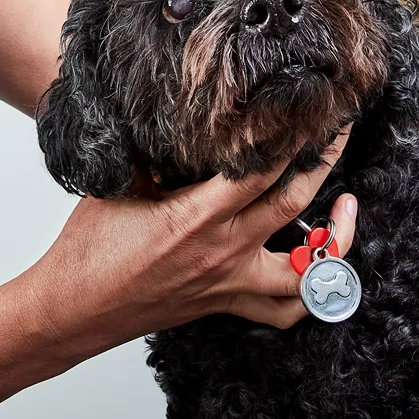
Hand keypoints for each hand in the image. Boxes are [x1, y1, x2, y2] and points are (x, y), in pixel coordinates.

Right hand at [28, 131, 355, 345]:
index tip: (307, 107)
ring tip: (346, 207)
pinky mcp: (224, 303)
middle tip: (341, 131)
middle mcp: (223, 252)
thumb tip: (180, 121)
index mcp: (196, 217)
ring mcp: (229, 283)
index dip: (291, 135)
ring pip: (308, 270)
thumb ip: (156, 156)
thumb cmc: (88, 250)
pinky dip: (309, 292)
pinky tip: (315, 265)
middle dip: (325, 162)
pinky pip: (283, 310)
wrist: (72, 310)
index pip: (261, 169)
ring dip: (336, 238)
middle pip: (295, 204)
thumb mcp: (118, 186)